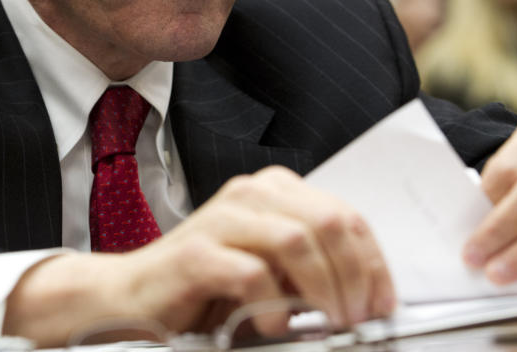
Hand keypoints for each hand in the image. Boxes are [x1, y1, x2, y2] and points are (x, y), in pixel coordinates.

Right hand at [3, 165, 394, 346]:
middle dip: (356, 277)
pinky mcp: (198, 253)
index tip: (382, 304)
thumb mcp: (272, 271)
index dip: (374, 264)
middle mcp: (250, 194)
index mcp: (274, 191)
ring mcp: (222, 219)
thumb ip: (313, 266)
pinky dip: (273, 306)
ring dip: (324, 290)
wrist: (134, 297)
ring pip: (298, 240)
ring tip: (328, 323)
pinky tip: (272, 325)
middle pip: (329, 222)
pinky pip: (253, 273)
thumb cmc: (207, 288)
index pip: (346, 215)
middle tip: (359, 318)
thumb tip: (367, 293)